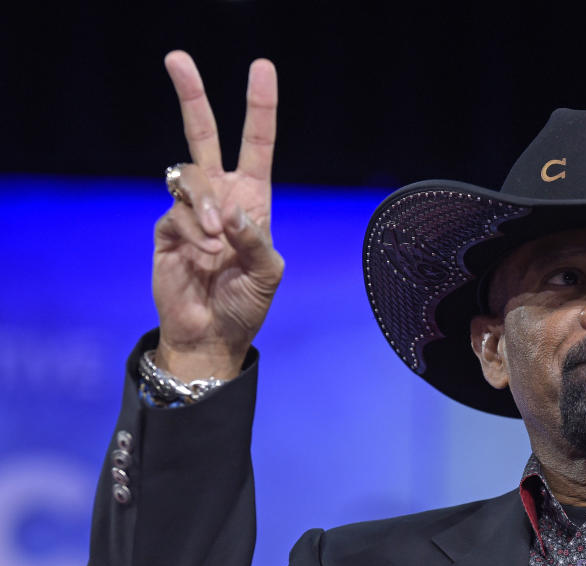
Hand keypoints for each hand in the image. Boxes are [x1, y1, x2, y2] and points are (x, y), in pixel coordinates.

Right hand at [152, 51, 283, 380]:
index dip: (259, 107)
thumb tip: (231, 211)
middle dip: (192, 97)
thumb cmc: (246, 303)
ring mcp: (190, 211)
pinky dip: (194, 235)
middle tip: (176, 58)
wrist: (211, 335)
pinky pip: (176, 214)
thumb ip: (257, 240)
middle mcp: (220, 197)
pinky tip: (204, 258)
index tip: (261, 68)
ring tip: (216, 246)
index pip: (256, 144)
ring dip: (207, 209)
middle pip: (202, 136)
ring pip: (191, 180)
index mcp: (253, 200)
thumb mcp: (268, 273)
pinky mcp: (166, 229)